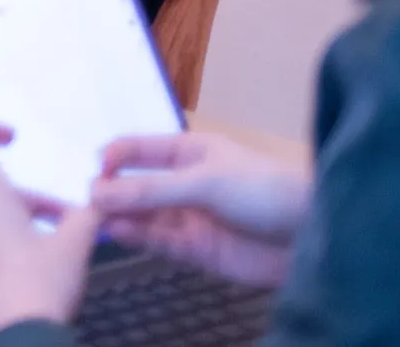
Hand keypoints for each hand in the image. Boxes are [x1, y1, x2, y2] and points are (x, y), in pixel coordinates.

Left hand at [0, 123, 99, 344]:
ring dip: (12, 230)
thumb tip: (98, 203)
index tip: (10, 138)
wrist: (10, 341)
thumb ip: (86, 216)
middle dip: (27, 201)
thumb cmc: (38, 286)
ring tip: (49, 257)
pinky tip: (23, 283)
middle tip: (64, 222)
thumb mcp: (75, 245)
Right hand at [91, 131, 309, 286]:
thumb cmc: (266, 192)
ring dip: (120, 215)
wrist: (315, 238)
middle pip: (136, 184)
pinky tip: (117, 232)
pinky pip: (159, 241)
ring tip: (94, 218)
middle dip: (111, 190)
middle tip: (84, 200)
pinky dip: (137, 237)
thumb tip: (98, 192)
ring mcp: (190, 217)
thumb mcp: (206, 181)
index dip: (113, 157)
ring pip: (144, 215)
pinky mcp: (197, 250)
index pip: (138, 149)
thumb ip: (151, 190)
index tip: (92, 170)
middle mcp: (184, 183)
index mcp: (189, 151)